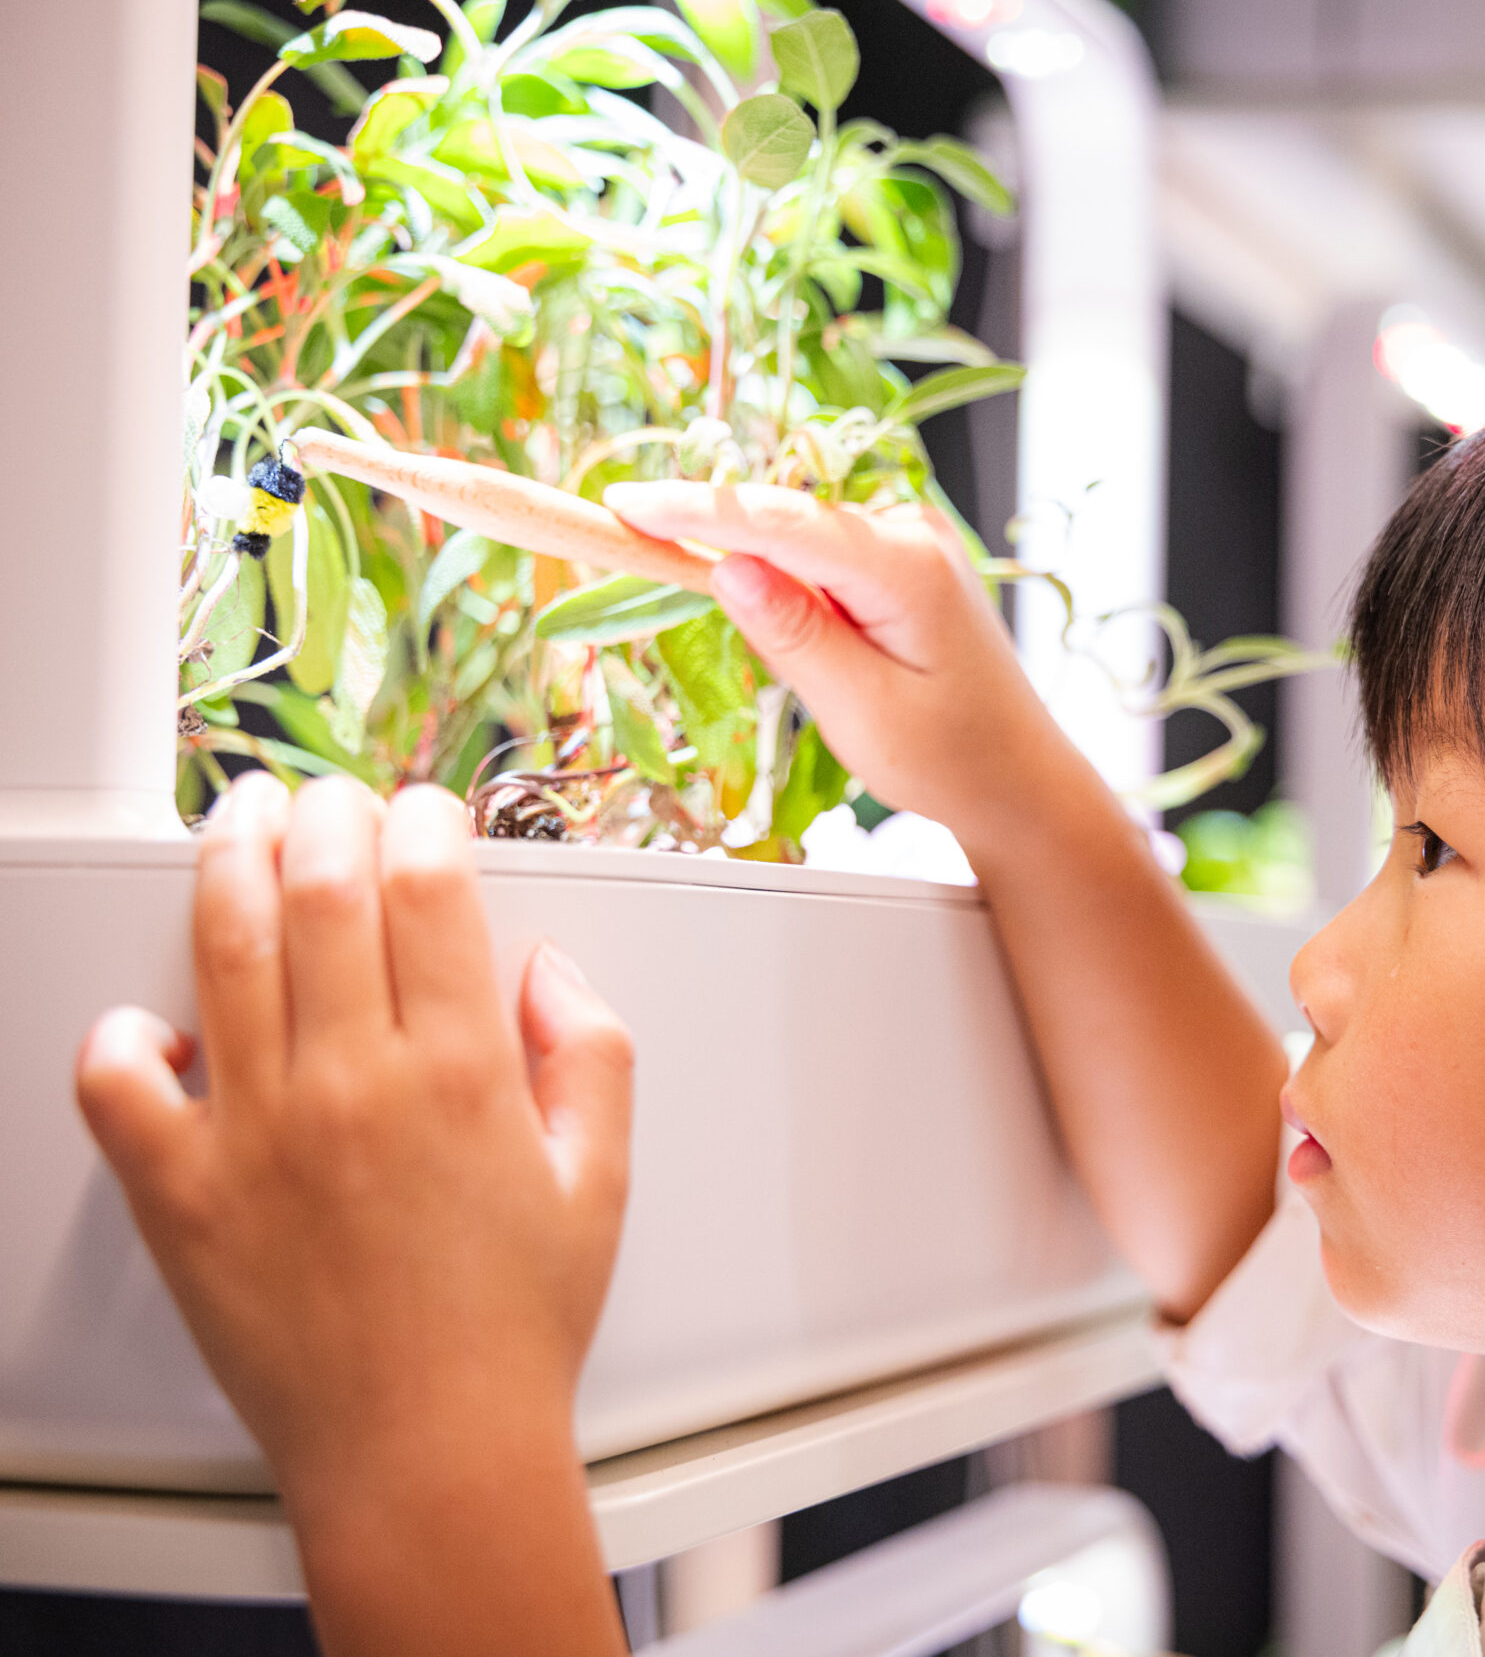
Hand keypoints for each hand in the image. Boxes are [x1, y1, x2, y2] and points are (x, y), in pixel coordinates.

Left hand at [75, 774, 631, 1655]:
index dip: (426, 824)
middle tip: (331, 800)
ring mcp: (255, 1130)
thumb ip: (587, 1054)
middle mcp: (353, 1083)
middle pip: (322, 889)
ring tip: (241, 823)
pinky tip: (156, 1016)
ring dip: (231, 860)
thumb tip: (548, 971)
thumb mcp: (600, 1179)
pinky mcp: (179, 1190)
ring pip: (224, 946)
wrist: (426, 1451)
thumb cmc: (511, 1331)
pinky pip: (117, 1080)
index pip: (430, 889)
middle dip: (328, 816)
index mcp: (462, 1072)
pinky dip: (123, 1031)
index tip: (427, 815)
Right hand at [603, 483, 1081, 846]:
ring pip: (793, 530)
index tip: (620, 506)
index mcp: (908, 567)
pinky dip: (771, 566)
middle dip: (703, 523)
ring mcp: (907, 541)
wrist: (1017, 777)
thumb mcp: (862, 711)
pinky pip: (816, 549)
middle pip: (781, 513)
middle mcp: (911, 534)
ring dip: (737, 550)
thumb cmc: (952, 758)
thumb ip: (794, 635)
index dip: (695, 510)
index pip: (782, 521)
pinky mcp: (896, 560)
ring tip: (685, 578)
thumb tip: (725, 566)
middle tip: (618, 534)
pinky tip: (752, 599)